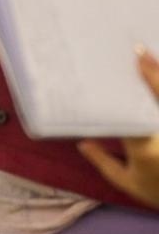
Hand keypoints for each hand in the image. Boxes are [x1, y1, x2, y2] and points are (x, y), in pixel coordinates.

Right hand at [78, 48, 158, 207]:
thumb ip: (103, 161)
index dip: (136, 84)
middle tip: (139, 51)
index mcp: (147, 146)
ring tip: (149, 59)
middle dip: (152, 73)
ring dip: (158, 78)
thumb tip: (83, 142)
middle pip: (158, 96)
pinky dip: (158, 90)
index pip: (136, 110)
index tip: (129, 64)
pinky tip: (154, 76)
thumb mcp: (126, 182)